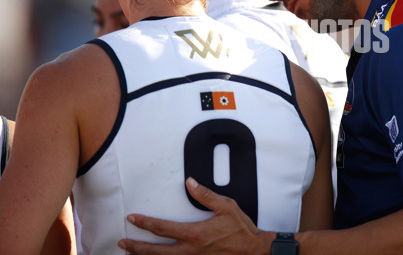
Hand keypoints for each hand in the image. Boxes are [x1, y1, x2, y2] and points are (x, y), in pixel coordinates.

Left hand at [118, 177, 271, 253]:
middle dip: (136, 247)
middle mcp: (190, 251)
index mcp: (195, 234)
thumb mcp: (226, 207)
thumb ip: (206, 195)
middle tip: (122, 243)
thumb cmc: (240, 229)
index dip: (145, 223)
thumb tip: (190, 182)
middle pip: (155, 251)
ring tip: (131, 253)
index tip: (132, 218)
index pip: (162, 228)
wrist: (253, 251)